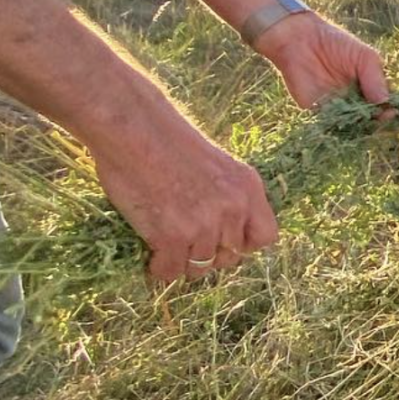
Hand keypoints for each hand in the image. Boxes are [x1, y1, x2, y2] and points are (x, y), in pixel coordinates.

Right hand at [90, 112, 278, 282]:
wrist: (133, 128)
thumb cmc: (166, 141)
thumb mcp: (218, 165)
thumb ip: (229, 198)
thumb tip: (225, 239)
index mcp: (247, 188)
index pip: (265, 237)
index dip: (243, 245)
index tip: (223, 240)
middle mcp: (232, 208)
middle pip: (229, 257)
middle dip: (208, 254)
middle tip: (186, 242)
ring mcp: (204, 224)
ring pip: (200, 268)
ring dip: (182, 262)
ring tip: (165, 246)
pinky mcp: (173, 236)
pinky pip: (171, 271)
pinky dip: (159, 268)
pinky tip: (152, 256)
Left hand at [254, 12, 398, 128]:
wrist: (300, 39)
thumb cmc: (335, 43)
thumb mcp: (364, 57)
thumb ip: (376, 79)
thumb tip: (387, 104)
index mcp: (374, 91)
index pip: (393, 108)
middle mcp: (360, 106)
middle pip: (380, 124)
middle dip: (393, 125)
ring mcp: (342, 113)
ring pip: (361, 130)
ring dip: (373, 131)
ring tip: (383, 123)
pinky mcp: (322, 116)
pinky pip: (336, 130)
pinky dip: (347, 134)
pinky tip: (359, 131)